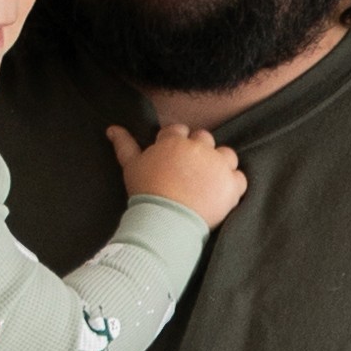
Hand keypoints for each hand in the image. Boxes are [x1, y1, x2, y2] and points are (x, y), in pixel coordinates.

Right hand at [107, 119, 248, 229]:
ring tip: (208, 181)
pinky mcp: (232, 184)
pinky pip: (239, 178)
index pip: (178, 131)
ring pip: (226, 155)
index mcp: (174, 141)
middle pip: (204, 139)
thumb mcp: (131, 166)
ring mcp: (218, 165)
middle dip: (198, 151)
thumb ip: (124, 145)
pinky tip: (221, 193)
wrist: (166, 221)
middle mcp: (199, 148)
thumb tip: (112, 129)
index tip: (172, 159)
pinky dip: (233, 184)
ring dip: (219, 164)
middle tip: (190, 172)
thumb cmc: (146, 193)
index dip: (175, 144)